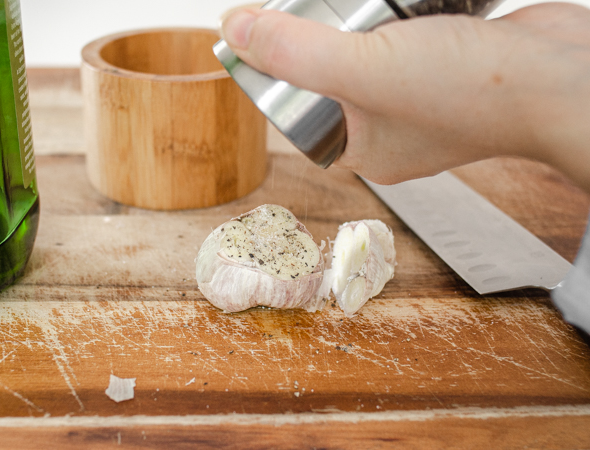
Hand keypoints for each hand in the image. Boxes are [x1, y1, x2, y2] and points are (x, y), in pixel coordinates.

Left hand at [221, 3, 589, 190]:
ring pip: (369, 57)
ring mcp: (423, 100)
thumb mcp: (365, 70)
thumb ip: (296, 53)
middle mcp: (391, 131)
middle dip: (311, 42)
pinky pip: (405, 42)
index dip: (275, 71)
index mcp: (365, 149)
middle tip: (294, 6)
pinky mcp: (450, 67)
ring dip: (353, 27)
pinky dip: (392, 20)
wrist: (564, 80)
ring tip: (337, 3)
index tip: (260, 30)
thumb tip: (235, 31)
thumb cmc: (473, 92)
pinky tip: (387, 1)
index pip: (300, 110)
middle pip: (331, 79)